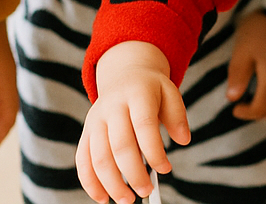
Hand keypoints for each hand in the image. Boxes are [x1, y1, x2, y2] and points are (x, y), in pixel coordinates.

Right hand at [77, 41, 190, 203]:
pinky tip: (103, 198)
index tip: (165, 169)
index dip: (154, 151)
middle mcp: (112, 106)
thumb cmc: (150, 90)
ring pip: (98, 156)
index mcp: (136, 94)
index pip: (144, 125)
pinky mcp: (85, 132)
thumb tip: (183, 140)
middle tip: (146, 192)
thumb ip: (177, 115)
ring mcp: (95, 120)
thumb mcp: (169, 92)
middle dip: (134, 174)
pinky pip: (82, 160)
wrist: (124, 75)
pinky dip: (90, 182)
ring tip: (127, 200)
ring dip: (112, 183)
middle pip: (120, 145)